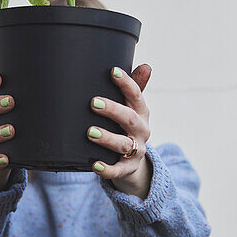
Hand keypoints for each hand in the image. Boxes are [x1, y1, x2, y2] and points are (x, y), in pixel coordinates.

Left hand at [87, 64, 152, 198]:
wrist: (134, 161)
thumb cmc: (127, 127)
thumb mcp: (132, 108)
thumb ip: (135, 88)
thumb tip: (146, 66)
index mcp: (141, 112)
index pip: (136, 95)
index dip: (126, 83)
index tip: (112, 71)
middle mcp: (142, 130)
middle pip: (129, 119)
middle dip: (113, 110)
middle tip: (93, 103)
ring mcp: (136, 150)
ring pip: (123, 144)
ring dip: (107, 138)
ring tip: (90, 132)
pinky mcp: (128, 168)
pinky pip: (119, 170)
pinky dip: (108, 169)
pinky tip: (95, 165)